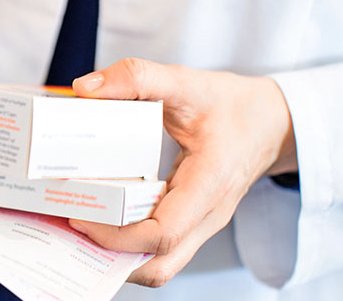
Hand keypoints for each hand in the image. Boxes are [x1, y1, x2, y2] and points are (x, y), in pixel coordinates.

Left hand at [69, 58, 297, 286]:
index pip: (163, 233)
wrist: (271, 122)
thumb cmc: (232, 105)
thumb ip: (138, 77)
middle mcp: (207, 215)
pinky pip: (159, 247)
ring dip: (118, 255)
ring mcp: (201, 224)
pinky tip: (100, 219)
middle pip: (159, 265)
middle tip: (71, 224)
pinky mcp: (191, 222)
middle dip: (111, 256)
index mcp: (210, 184)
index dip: (116, 235)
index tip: (80, 214)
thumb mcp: (187, 81)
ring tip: (79, 226)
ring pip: (159, 263)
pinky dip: (128, 243)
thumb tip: (85, 88)